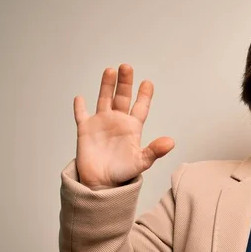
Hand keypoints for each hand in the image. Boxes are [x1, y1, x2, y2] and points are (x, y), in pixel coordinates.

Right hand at [74, 64, 174, 189]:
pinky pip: (81, 115)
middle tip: (127, 67)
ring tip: (110, 71)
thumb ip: (155, 150)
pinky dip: (80, 107)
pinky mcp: (85, 130)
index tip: (148, 82)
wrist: (103, 184)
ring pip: (104, 100)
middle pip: (122, 97)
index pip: (140, 107)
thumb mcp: (142, 161)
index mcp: (132, 128)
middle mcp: (117, 122)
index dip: (144, 95)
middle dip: (125, 83)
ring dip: (106, 86)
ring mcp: (101, 124)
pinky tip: (80, 98)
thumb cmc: (123, 173)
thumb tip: (171, 142)